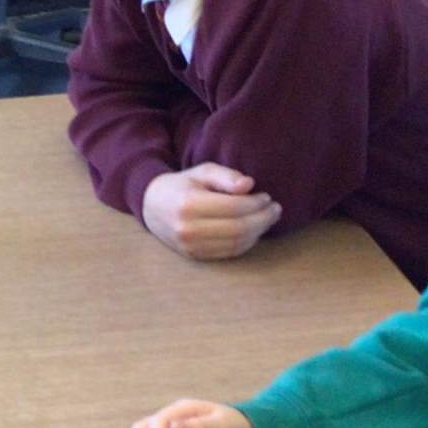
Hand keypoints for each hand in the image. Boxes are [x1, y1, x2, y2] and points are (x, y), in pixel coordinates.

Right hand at [141, 164, 280, 259]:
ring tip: (267, 219)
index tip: (266, 197)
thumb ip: (226, 176)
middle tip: (275, 209)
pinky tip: (253, 231)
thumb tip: (249, 185)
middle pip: (238, 228)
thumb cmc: (182, 185)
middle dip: (262, 219)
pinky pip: (228, 252)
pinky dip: (246, 243)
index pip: (234, 207)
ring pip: (235, 244)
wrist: (152, 206)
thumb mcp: (202, 172)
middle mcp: (187, 228)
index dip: (256, 203)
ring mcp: (190, 245)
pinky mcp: (194, 255)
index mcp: (189, 204)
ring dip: (257, 232)